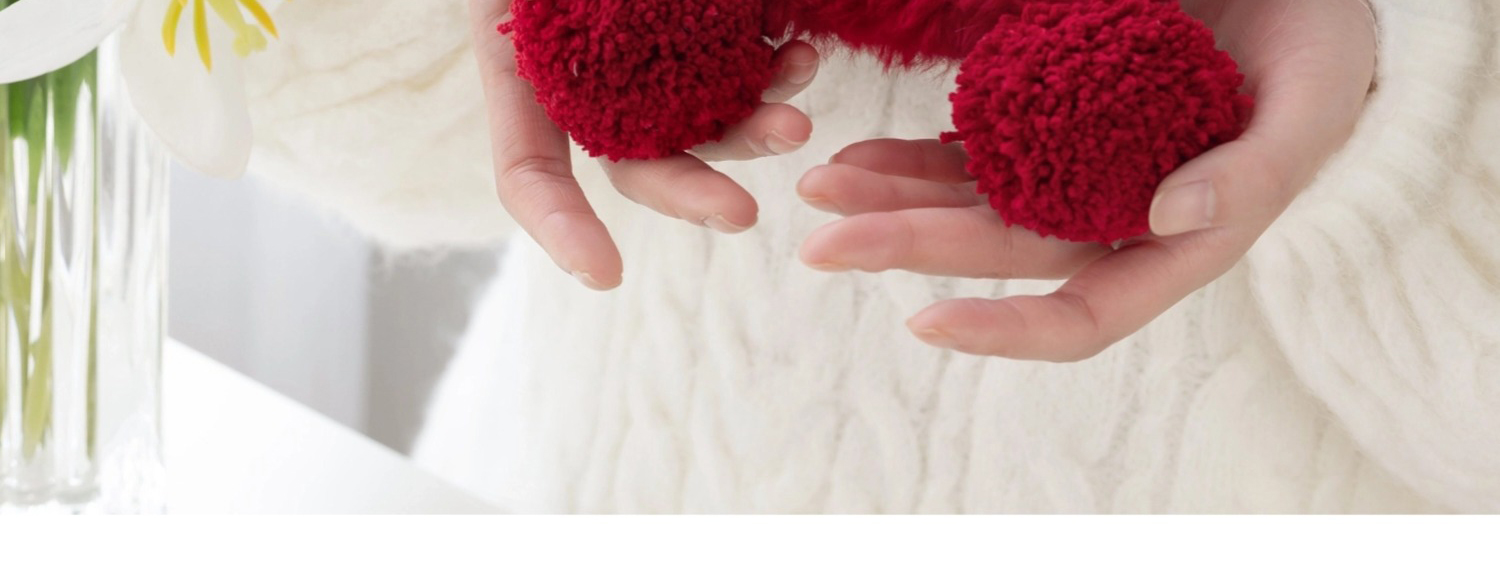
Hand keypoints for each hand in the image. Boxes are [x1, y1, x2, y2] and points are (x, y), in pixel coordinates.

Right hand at [470, 0, 819, 289]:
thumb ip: (555, 7)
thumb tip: (590, 27)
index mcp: (525, 67)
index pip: (529, 172)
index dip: (560, 228)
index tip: (607, 276)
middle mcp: (589, 78)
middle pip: (637, 164)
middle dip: (693, 192)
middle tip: (743, 215)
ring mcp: (652, 57)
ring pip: (703, 121)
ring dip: (751, 129)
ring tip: (798, 119)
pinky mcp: (707, 29)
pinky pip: (744, 65)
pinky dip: (777, 70)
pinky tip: (802, 55)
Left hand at [797, 0, 1376, 360]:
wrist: (1301, 3)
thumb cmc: (1324, 65)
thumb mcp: (1308, 113)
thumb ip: (1252, 177)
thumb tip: (1172, 222)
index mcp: (1173, 247)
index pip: (1081, 317)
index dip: (1003, 329)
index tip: (923, 321)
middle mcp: (1109, 224)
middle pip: (995, 252)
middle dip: (906, 248)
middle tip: (820, 244)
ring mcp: (1072, 175)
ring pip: (969, 204)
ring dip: (891, 202)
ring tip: (819, 190)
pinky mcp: (1051, 124)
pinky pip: (972, 149)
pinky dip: (912, 153)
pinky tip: (857, 155)